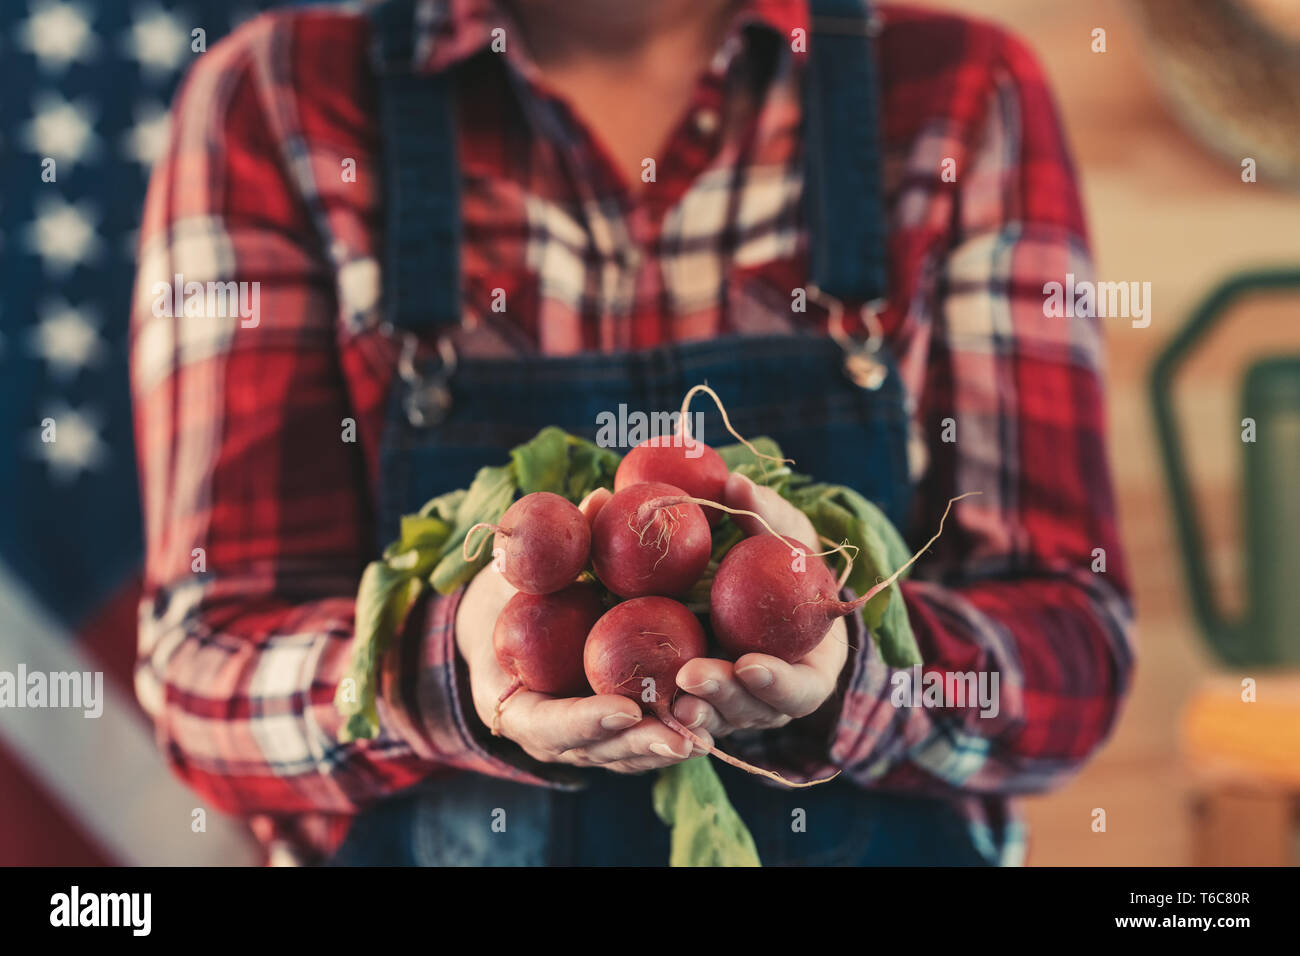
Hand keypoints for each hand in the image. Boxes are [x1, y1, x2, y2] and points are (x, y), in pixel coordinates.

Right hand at [453, 490, 710, 773]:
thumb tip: (600, 499)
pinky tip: (713, 721)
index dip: (585, 721)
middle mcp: (548, 733)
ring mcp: (580, 740)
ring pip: (624, 754)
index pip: (548, 724)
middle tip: (683, 736)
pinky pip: (640, 740)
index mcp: (512, 702)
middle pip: (596, 752)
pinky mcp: (610, 731)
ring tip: (707, 733)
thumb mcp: (518, 569)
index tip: (625, 708)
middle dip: (640, 745)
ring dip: (664, 746)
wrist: (502, 623)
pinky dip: (672, 732)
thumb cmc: (506, 593)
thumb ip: (554, 547)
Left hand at [672, 472, 848, 736]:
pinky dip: (665, 707)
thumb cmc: (787, 563)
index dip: (778, 682)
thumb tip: (734, 482)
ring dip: (691, 709)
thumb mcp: (785, 536)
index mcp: (807, 668)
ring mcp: (735, 706)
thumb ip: (765, 517)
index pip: (799, 688)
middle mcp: (771, 697)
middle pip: (749, 710)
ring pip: (714, 719)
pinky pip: (685, 709)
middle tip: (693, 675)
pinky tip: (640, 697)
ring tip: (666, 693)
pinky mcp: (701, 700)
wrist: (764, 591)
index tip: (750, 664)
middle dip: (723, 696)